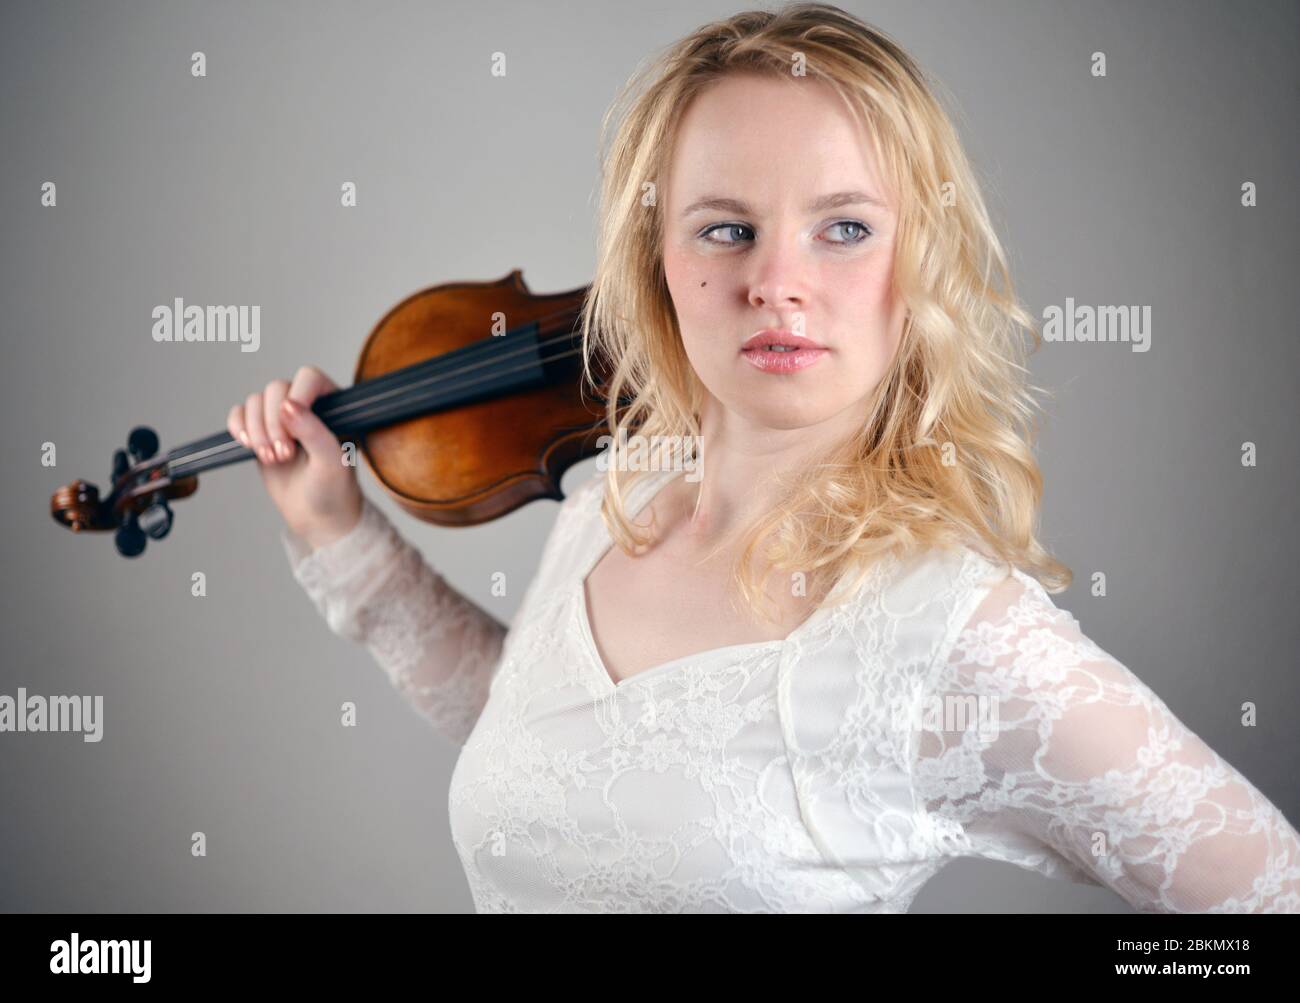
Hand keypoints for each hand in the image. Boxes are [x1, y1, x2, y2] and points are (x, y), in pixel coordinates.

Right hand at [226, 365, 363, 550]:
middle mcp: (307, 406)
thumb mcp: (331, 462)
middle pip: (276, 388)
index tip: (293, 427)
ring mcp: (282, 418)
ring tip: (273, 459)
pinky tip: (249, 447)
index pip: (309, 378)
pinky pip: (239, 414)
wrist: (317, 518)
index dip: (296, 396)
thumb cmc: (334, 490)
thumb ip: (314, 431)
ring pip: (255, 401)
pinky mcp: (261, 431)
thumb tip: (287, 405)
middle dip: (273, 423)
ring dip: (257, 431)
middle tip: (284, 455)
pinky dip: (238, 427)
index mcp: (334, 406)